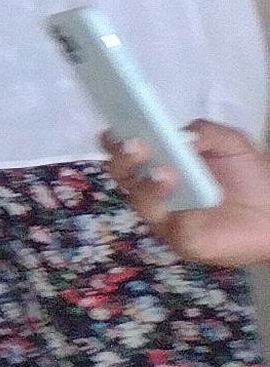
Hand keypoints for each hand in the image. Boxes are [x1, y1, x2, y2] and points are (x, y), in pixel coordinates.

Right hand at [110, 120, 269, 267]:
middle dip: (122, 157)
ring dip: (143, 181)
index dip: (116, 141)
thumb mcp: (231, 144)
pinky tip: (171, 183)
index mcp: (164, 163)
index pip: (129, 152)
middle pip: (123, 174)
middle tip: (135, 144)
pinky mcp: (177, 237)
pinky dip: (158, 197)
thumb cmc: (252, 179)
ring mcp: (164, 214)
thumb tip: (177, 134)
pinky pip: (158, 219)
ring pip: (136, 198)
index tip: (113, 130)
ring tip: (165, 170)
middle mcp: (156, 188)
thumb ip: (205, 132)